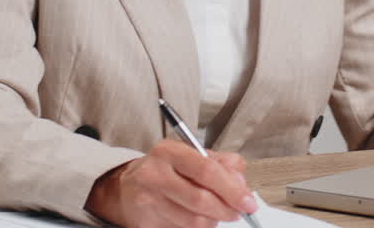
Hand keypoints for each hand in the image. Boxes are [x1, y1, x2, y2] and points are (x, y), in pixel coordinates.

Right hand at [85, 140, 257, 227]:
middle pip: (201, 199)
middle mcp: (155, 174)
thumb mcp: (191, 155)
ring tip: (216, 213)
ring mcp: (149, 200)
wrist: (126, 188)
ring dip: (213, 221)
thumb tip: (241, 183)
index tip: (248, 201)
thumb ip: (221, 163)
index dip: (232, 189)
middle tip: (237, 211)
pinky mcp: (147, 223)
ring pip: (193, 221)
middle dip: (226, 209)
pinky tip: (197, 218)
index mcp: (169, 151)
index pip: (207, 170)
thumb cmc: (166, 169)